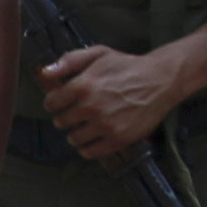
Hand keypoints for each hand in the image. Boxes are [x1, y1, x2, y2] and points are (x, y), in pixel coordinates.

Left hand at [39, 42, 185, 161]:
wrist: (161, 80)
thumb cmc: (128, 66)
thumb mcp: (99, 54)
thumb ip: (70, 61)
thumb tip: (45, 72)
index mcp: (83, 86)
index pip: (51, 103)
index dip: (54, 102)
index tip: (61, 102)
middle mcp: (91, 107)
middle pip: (61, 122)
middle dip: (66, 117)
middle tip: (78, 112)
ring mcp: (105, 125)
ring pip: (73, 139)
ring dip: (77, 133)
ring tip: (87, 125)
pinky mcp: (118, 139)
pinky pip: (90, 152)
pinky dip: (88, 147)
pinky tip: (94, 138)